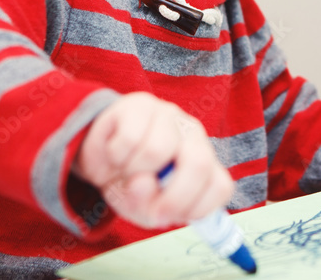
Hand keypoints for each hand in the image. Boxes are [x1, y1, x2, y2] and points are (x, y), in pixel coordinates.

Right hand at [72, 92, 233, 228]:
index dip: (195, 208)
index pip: (220, 186)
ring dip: (132, 171)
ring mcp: (169, 115)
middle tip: (147, 206)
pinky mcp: (141, 103)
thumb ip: (149, 207)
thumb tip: (144, 183)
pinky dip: (116, 155)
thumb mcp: (142, 208)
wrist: (99, 152)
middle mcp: (193, 134)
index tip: (168, 217)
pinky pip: (129, 137)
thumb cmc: (130, 182)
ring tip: (126, 170)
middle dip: (172, 197)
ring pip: (157, 150)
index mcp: (204, 162)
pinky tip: (115, 153)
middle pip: (198, 164)